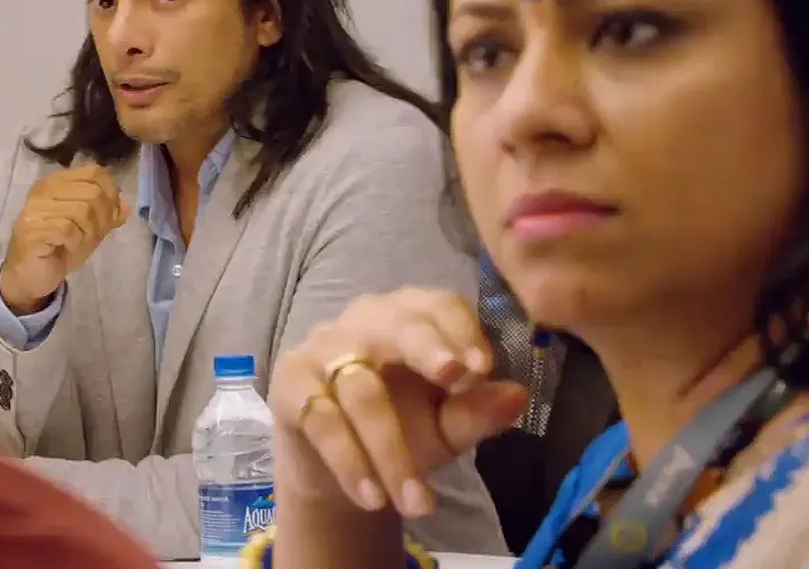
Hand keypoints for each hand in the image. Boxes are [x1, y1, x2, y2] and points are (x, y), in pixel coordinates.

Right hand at [0, 164, 130, 313]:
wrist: (30, 276)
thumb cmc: (58, 248)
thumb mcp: (89, 228)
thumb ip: (107, 214)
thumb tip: (126, 205)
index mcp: (56, 182)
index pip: (94, 172)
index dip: (110, 194)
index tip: (109, 216)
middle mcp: (43, 190)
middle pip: (92, 192)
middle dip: (102, 218)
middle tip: (92, 236)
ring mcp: (35, 208)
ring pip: (82, 211)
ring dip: (88, 233)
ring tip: (78, 243)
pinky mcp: (32, 229)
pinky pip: (68, 229)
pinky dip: (75, 242)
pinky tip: (66, 248)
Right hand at [268, 288, 528, 518]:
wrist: (341, 468)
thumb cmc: (402, 428)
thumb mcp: (446, 426)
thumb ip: (476, 412)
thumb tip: (517, 396)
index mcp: (410, 316)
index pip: (437, 305)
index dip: (461, 331)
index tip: (483, 368)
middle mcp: (364, 322)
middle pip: (396, 325)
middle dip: (427, 348)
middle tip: (458, 380)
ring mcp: (322, 350)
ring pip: (361, 390)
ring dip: (391, 451)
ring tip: (418, 503)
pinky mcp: (291, 385)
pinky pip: (322, 419)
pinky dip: (349, 461)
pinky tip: (373, 498)